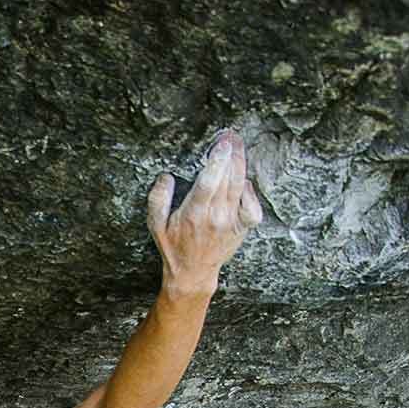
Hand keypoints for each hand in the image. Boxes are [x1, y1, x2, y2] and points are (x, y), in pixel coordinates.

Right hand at [148, 129, 263, 300]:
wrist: (193, 272)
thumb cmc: (173, 246)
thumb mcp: (155, 225)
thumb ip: (157, 199)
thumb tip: (166, 176)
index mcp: (193, 214)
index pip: (209, 181)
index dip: (217, 160)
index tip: (220, 143)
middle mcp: (216, 217)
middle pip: (228, 178)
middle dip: (231, 153)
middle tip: (229, 135)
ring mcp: (231, 222)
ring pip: (240, 186)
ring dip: (240, 163)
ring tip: (237, 146)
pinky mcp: (241, 228)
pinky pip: (253, 206)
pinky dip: (251, 191)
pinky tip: (243, 180)